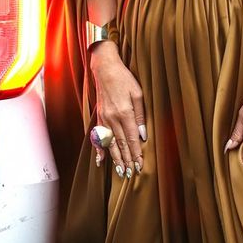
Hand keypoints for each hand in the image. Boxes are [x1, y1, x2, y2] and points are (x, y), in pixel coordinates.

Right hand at [90, 42, 146, 177]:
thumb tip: (143, 135)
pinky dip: (100, 149)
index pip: (132, 139)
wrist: (104, 68)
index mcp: (124, 113)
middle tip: (130, 174)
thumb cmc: (124, 79)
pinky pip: (99, 137)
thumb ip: (140, 115)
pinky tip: (101, 160)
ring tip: (120, 171)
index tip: (140, 165)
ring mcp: (104, 119)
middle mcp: (112, 119)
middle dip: (127, 160)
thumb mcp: (138, 94)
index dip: (136, 154)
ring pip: (110, 143)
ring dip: (115, 159)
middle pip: (121, 145)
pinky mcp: (99, 117)